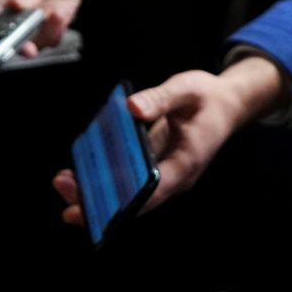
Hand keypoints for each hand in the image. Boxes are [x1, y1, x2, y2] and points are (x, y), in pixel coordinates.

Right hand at [0, 0, 89, 50]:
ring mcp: (36, 19)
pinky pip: (54, 35)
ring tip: (54, 14)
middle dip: (21, 46)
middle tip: (28, 49)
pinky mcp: (54, 22)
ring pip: (36, 41)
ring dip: (45, 34)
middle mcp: (17, 13)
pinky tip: (61, 12)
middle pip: (13, 39)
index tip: (3, 44)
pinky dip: (58, 29)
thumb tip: (15, 6)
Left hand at [51, 58, 283, 225]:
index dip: (126, 200)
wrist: (227, 104)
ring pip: (129, 195)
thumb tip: (132, 108)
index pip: (155, 189)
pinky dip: (103, 180)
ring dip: (96, 193)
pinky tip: (78, 174)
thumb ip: (160, 98)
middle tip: (66, 191)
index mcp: (186, 162)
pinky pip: (127, 182)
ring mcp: (164, 176)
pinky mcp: (154, 170)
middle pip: (136, 201)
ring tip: (64, 183)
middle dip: (100, 201)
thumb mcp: (187, 88)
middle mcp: (175, 177)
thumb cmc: (209, 98)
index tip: (97, 203)